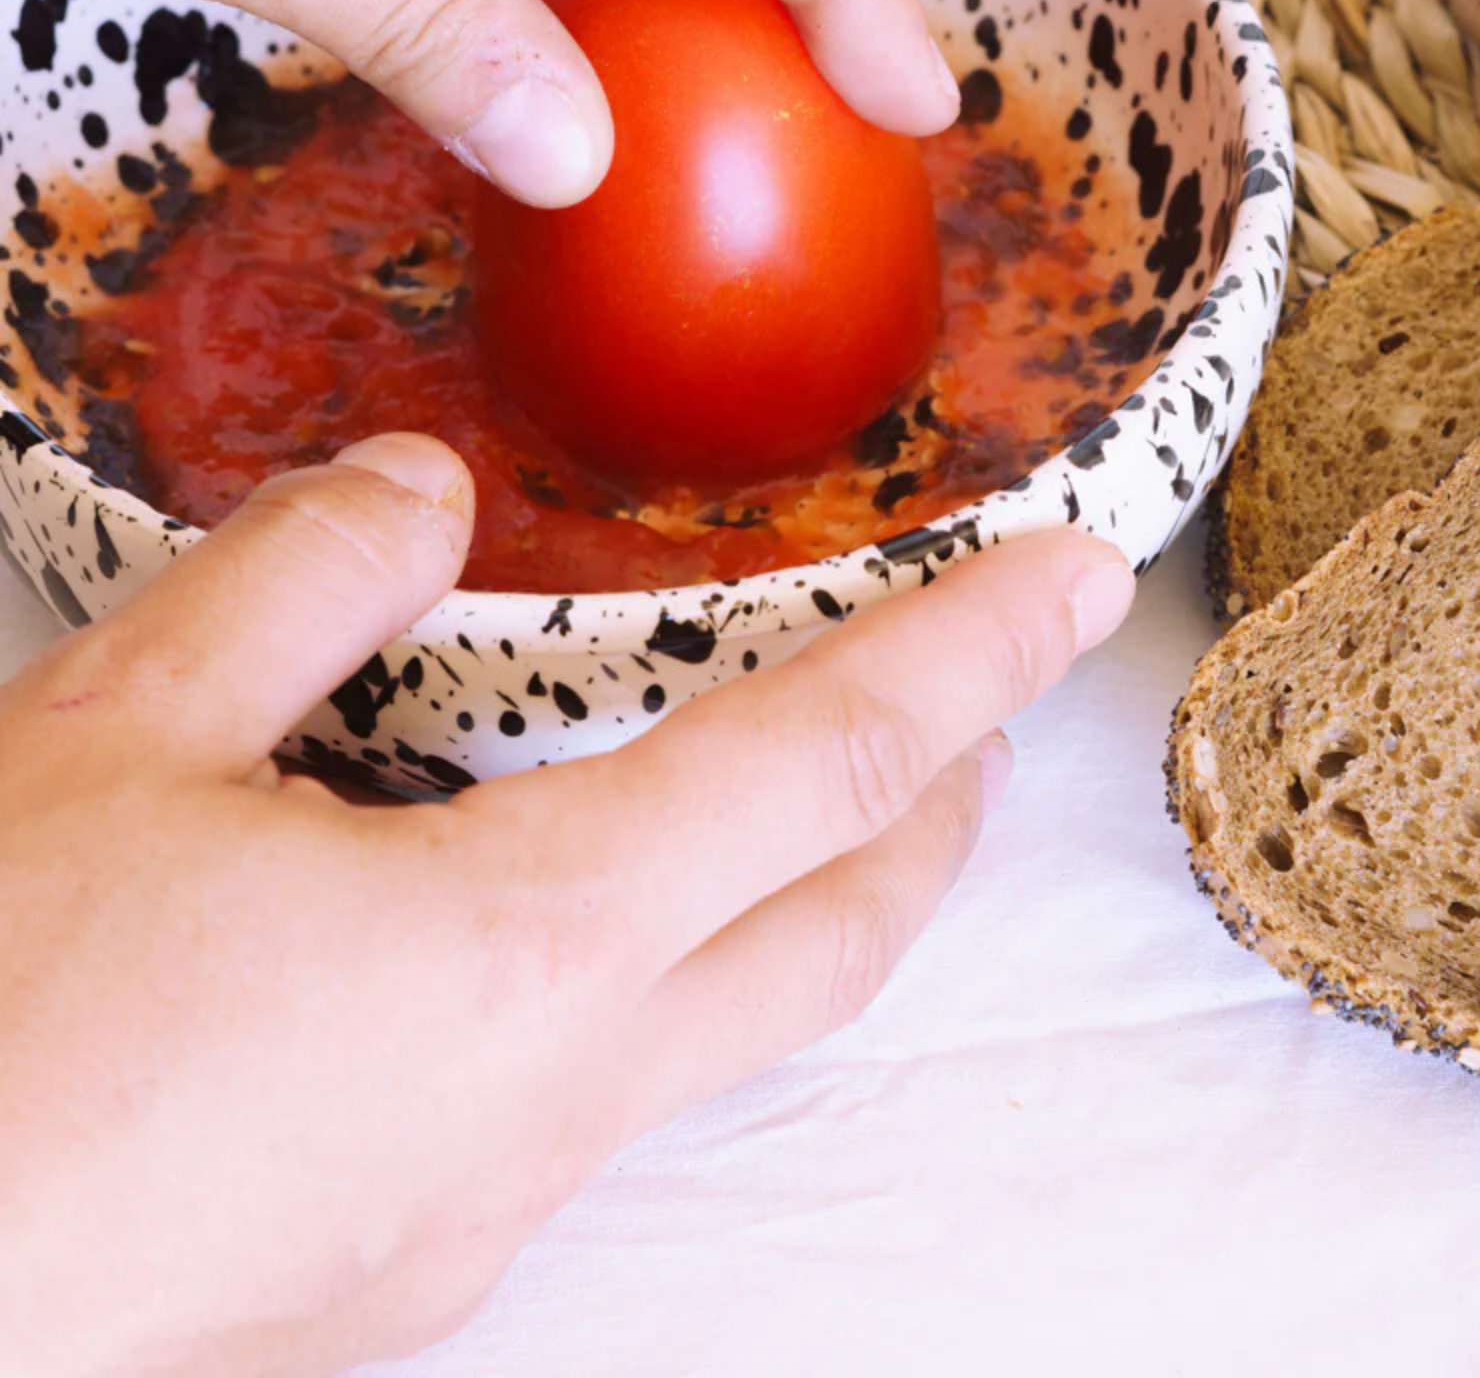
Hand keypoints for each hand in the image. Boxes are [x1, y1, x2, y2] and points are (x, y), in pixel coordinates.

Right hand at [0, 434, 1132, 1375]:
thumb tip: (413, 491)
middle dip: (940, 809)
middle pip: (834, 934)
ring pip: (719, 1031)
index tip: (1081, 580)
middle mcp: (550, 1104)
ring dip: (789, 902)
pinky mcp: (399, 1277)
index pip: (821, 766)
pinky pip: (581, 1106)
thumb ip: (295, 589)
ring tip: (772, 802)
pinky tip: (529, 938)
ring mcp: (482, 1215)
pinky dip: (631, 986)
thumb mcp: (110, 747)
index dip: (970, 654)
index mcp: (521, 957)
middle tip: (986, 706)